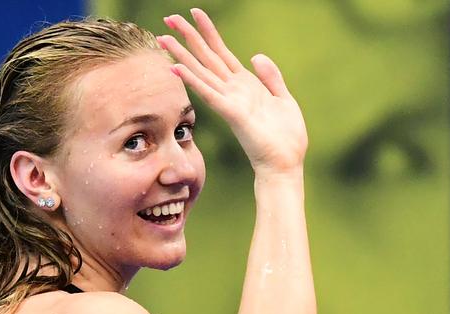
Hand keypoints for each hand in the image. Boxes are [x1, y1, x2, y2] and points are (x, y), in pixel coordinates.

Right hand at [157, 8, 307, 175]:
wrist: (285, 163)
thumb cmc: (285, 136)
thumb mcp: (282, 98)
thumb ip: (270, 76)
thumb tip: (255, 55)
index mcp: (244, 84)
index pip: (221, 52)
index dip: (208, 31)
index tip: (195, 12)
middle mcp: (231, 90)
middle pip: (205, 57)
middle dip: (187, 37)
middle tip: (168, 18)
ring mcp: (229, 101)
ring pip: (201, 71)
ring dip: (181, 54)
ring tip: (163, 37)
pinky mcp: (231, 113)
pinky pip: (208, 93)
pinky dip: (192, 80)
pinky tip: (176, 67)